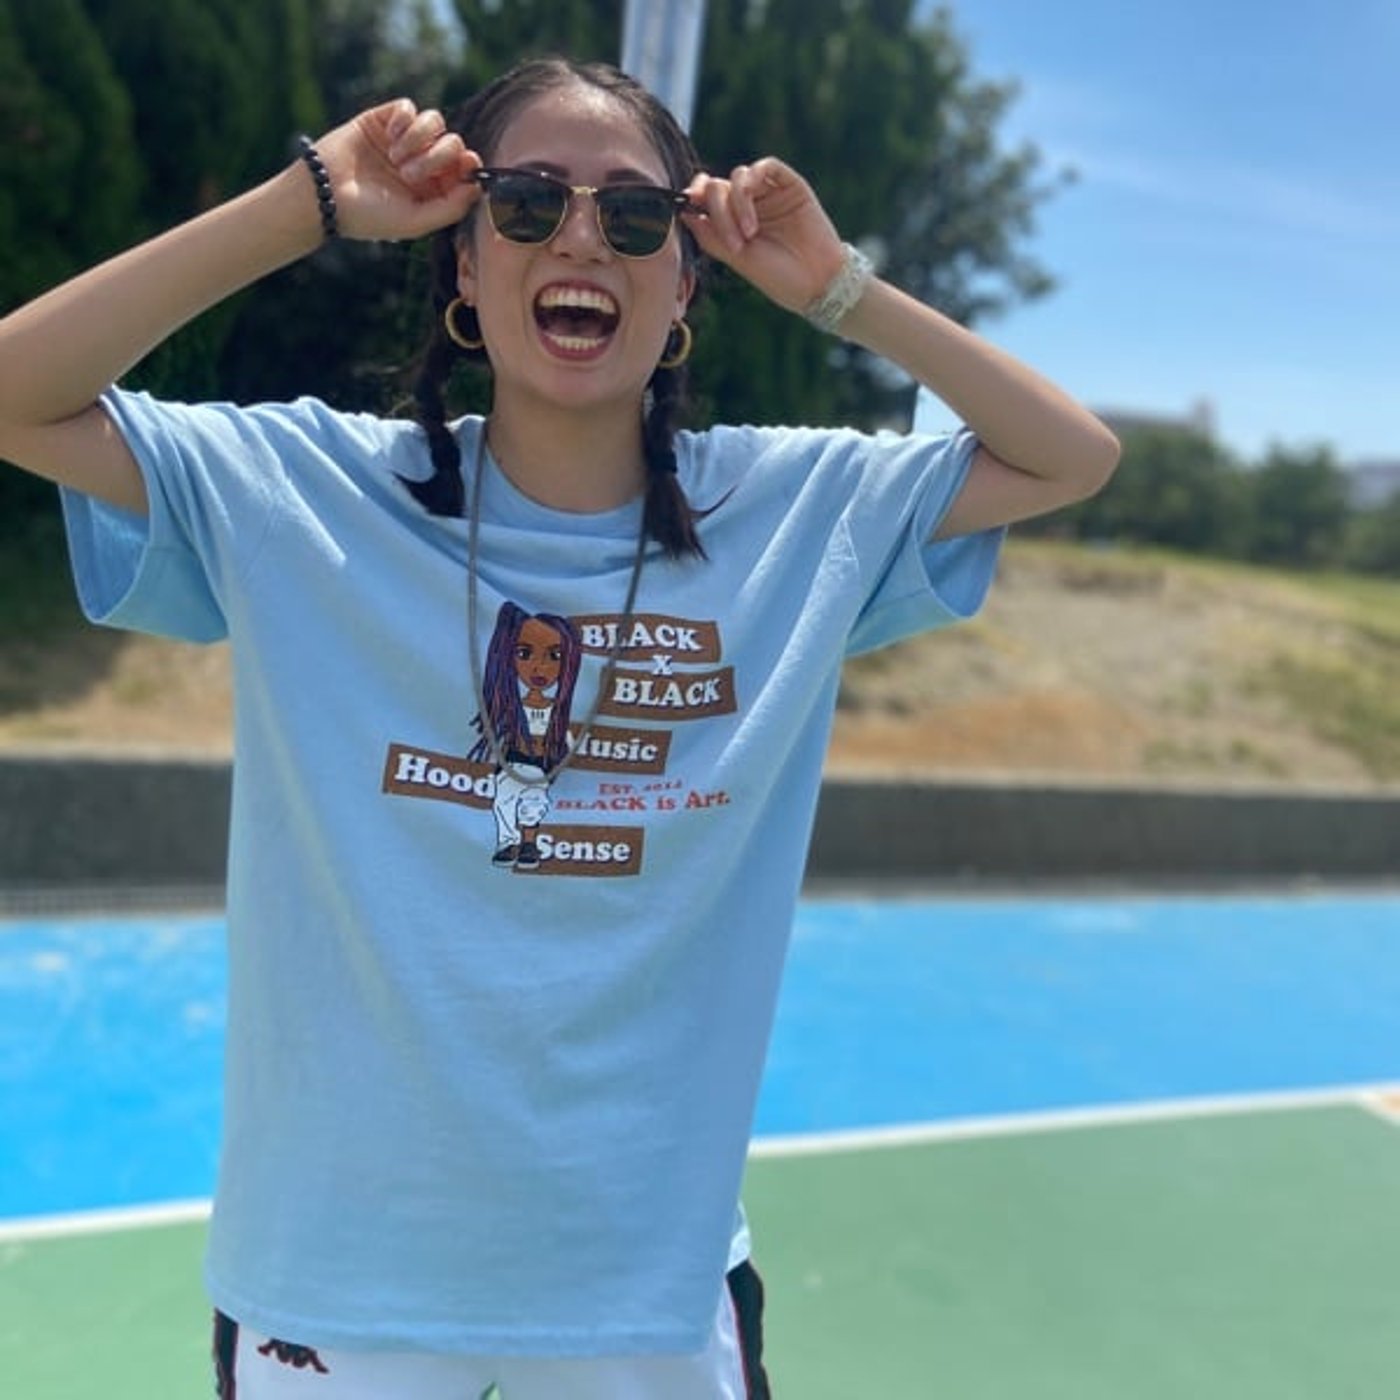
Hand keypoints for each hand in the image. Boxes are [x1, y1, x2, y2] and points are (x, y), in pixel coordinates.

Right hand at [312, 99, 480, 241]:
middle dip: (437, 157)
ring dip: (419, 139)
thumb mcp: (416, 221)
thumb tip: (477, 187)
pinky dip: (404, 121)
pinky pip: (409, 107)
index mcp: (434, 189)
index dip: (470, 164)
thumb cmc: (370, 216)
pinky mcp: (384, 120)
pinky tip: (388, 137)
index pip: (465, 169)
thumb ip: (451, 208)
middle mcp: (423, 163)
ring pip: (435, 121)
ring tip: (395, 158)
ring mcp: (404, 140)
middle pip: (454, 144)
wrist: (325, 196)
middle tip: (408, 174)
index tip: (465, 166)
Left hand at [681, 158, 847, 314]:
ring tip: (749, 234)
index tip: (685, 205)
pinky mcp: (789, 184)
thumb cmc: (777, 276)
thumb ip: (710, 235)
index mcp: (732, 222)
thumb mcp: (736, 258)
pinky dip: (752, 178)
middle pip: (717, 187)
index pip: (705, 198)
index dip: (692, 196)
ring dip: (736, 204)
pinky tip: (750, 196)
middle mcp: (748, 205)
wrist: (816, 283)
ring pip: (737, 178)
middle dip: (718, 212)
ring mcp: (769, 193)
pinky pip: (766, 166)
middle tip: (735, 243)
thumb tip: (682, 212)